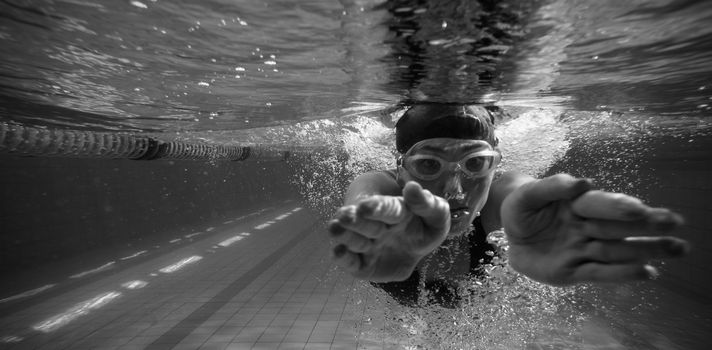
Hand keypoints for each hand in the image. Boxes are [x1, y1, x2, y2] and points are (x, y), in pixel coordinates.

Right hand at [328, 181, 449, 281]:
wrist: (412, 244)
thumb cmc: (424, 225)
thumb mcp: (436, 214)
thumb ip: (427, 204)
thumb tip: (413, 188)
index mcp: (396, 211)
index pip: (387, 209)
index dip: (377, 208)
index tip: (366, 206)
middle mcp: (377, 226)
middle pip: (366, 223)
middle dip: (356, 220)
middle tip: (346, 217)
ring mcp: (368, 245)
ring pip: (353, 239)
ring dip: (344, 235)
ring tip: (334, 229)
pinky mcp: (362, 266)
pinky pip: (351, 263)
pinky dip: (343, 258)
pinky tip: (337, 251)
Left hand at [501, 174, 689, 285]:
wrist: (511, 235)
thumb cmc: (522, 208)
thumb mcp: (527, 195)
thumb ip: (551, 187)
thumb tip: (582, 183)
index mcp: (577, 203)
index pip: (599, 205)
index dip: (617, 206)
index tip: (638, 208)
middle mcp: (587, 226)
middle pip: (619, 227)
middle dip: (647, 225)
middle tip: (676, 223)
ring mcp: (583, 249)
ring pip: (616, 250)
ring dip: (646, 249)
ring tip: (678, 248)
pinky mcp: (574, 271)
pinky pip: (599, 273)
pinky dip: (622, 274)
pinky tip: (648, 272)